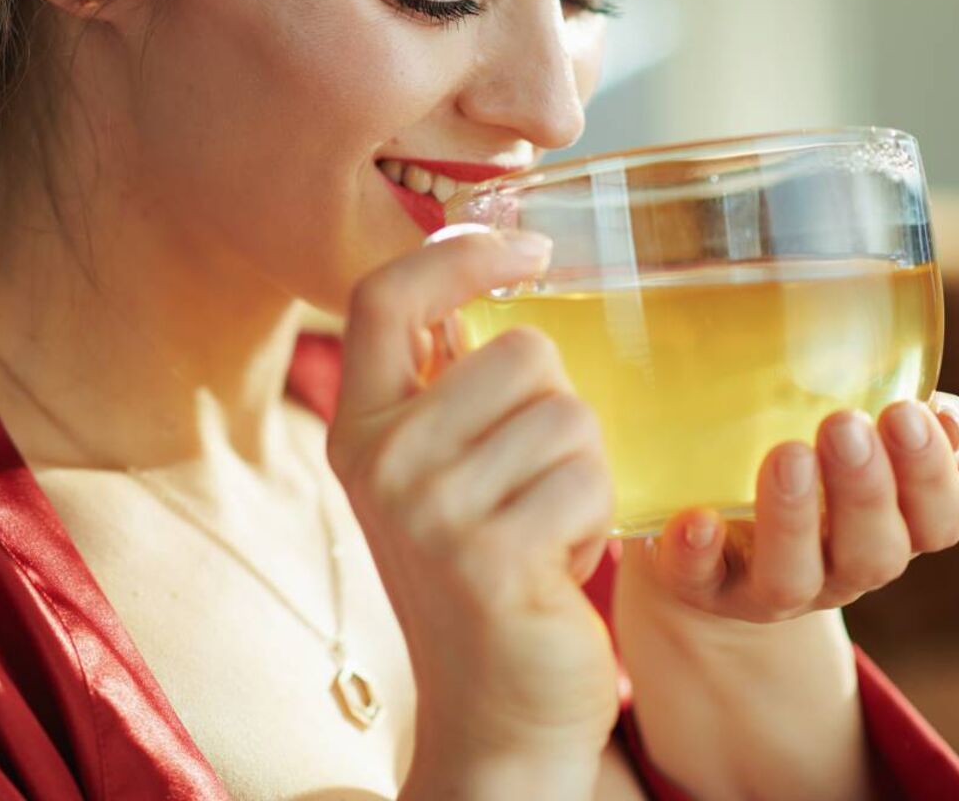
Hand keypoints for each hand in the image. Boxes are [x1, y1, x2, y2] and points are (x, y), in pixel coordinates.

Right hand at [330, 227, 618, 795]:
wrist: (497, 712)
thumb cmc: (486, 578)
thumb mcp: (442, 474)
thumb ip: (449, 387)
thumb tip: (499, 262)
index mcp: (361, 427)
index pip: (384, 294)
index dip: (458, 251)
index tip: (527, 245)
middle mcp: (380, 460)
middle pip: (520, 352)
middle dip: (560, 412)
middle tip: (535, 487)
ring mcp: (427, 509)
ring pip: (568, 417)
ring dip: (584, 475)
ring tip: (547, 532)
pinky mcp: (489, 555)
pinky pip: (588, 480)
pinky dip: (597, 523)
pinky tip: (560, 567)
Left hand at [631, 393, 958, 622]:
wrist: (706, 535)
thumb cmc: (799, 471)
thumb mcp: (850, 445)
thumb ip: (898, 425)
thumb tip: (942, 410)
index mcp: (889, 530)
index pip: (940, 520)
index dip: (931, 475)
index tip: (907, 413)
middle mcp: (838, 570)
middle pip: (874, 553)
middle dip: (864, 490)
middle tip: (843, 426)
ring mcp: (768, 589)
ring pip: (793, 578)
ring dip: (793, 519)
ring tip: (786, 456)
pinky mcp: (701, 589)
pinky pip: (699, 582)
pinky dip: (696, 553)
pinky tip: (694, 519)